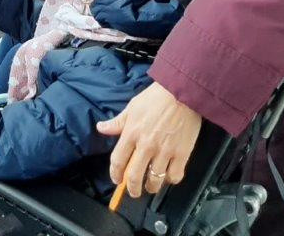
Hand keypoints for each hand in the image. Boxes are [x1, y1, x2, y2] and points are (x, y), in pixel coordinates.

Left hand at [97, 82, 202, 196]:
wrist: (181, 92)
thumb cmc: (155, 98)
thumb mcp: (132, 107)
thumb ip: (117, 122)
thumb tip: (101, 128)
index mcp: (131, 133)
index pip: (118, 160)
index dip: (115, 174)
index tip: (116, 180)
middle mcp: (146, 145)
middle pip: (135, 176)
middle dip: (132, 188)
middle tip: (133, 192)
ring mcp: (165, 151)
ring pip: (155, 180)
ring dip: (151, 187)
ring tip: (150, 187)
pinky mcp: (182, 153)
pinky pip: (174, 175)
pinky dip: (170, 180)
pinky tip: (168, 176)